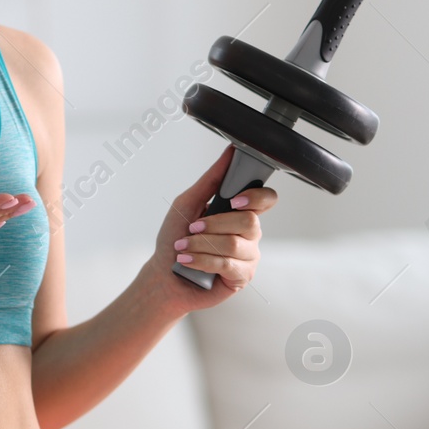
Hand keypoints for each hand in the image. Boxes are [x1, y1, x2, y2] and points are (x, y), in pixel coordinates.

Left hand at [144, 145, 277, 314]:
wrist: (162, 274)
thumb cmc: (175, 239)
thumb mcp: (188, 203)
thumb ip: (212, 179)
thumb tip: (230, 152)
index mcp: (240, 212)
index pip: (266, 199)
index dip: (256, 197)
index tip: (233, 201)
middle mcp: (248, 233)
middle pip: (249, 221)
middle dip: (214, 224)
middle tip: (193, 228)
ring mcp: (248, 256)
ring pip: (235, 244)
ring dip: (201, 244)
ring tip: (184, 248)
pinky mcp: (242, 277)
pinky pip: (228, 264)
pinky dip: (202, 260)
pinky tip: (188, 262)